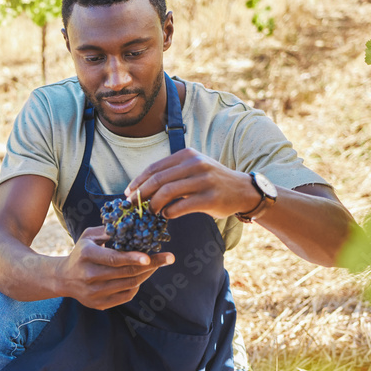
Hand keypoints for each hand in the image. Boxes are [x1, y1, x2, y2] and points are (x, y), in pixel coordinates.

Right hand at [57, 226, 173, 309]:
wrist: (63, 279)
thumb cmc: (81, 253)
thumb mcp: (88, 237)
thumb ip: (108, 231)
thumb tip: (132, 224)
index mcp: (86, 255)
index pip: (113, 259)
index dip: (133, 258)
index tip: (150, 256)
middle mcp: (89, 275)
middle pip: (126, 273)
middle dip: (151, 265)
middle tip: (168, 257)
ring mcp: (94, 292)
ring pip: (129, 284)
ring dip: (146, 274)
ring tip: (155, 264)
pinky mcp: (99, 304)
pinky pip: (126, 296)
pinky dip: (136, 285)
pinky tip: (139, 276)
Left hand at [124, 149, 260, 218]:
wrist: (242, 190)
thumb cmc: (211, 181)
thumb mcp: (192, 169)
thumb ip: (171, 174)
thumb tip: (140, 189)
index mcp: (187, 155)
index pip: (154, 168)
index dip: (137, 182)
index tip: (128, 194)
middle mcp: (195, 164)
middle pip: (157, 180)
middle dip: (140, 194)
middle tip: (132, 206)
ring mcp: (204, 180)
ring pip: (167, 193)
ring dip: (153, 205)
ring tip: (150, 212)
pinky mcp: (210, 198)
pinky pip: (181, 207)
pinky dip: (169, 213)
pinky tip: (166, 215)